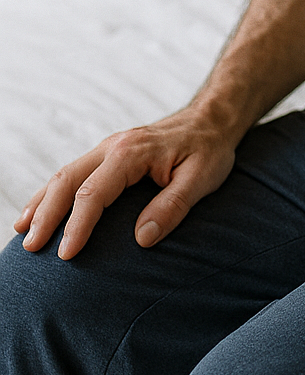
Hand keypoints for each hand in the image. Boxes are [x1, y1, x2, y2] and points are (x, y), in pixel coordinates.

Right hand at [13, 108, 237, 259]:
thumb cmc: (209, 149)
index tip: (65, 255)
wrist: (212, 119)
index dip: (77, 225)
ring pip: (64, 174)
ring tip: (23, 233)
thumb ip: (173, 206)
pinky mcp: (109, 154)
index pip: (93, 192)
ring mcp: (108, 148)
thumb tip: (142, 239)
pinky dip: (52, 193)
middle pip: (67, 180)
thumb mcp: (203, 178)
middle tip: (31, 248)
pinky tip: (40, 211)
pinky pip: (73, 173)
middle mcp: (113, 147)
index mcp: (132, 153)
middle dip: (45, 215)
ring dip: (41, 203)